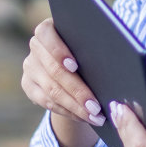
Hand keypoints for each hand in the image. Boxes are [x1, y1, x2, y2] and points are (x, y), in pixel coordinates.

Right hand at [21, 18, 104, 146]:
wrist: (73, 63)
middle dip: (77, 91)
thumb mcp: (90, 42)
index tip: (75, 66)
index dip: (59, 51)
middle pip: (54, 70)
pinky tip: (84, 117)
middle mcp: (35, 47)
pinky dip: (68, 112)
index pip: (47, 35)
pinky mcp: (28, 86)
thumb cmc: (89, 48)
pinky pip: (47, 103)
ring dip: (75, 107)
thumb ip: (95, 43)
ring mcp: (30, 67)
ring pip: (51, 91)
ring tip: (95, 116)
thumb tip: (117, 55)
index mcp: (48, 29)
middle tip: (96, 106)